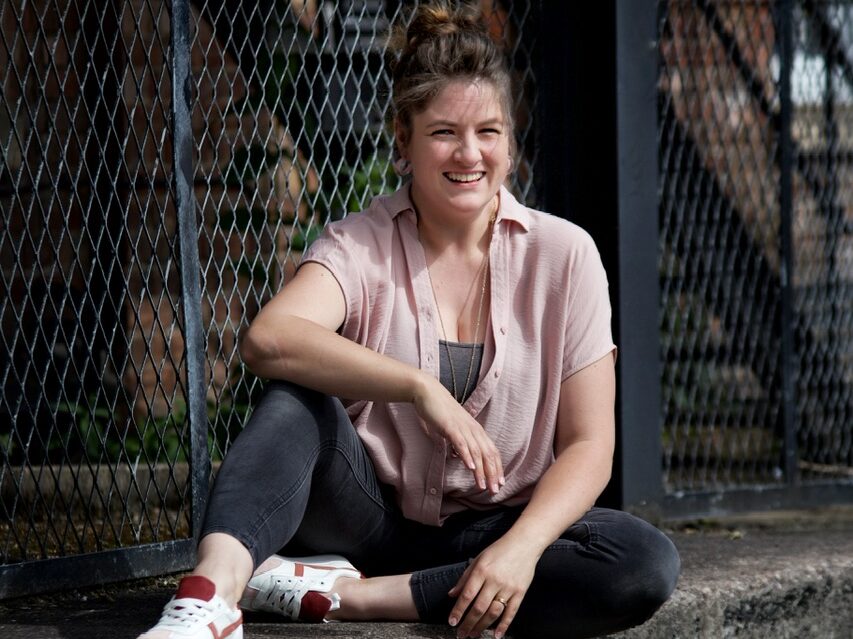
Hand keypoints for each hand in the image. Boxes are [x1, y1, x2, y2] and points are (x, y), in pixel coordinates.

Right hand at [412, 374, 503, 493]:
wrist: (428, 392)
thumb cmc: (439, 411)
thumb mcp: (452, 429)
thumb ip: (457, 442)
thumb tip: (457, 456)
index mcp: (475, 430)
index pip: (491, 451)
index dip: (496, 468)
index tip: (499, 483)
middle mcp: (473, 429)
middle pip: (487, 454)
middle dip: (492, 474)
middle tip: (494, 491)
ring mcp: (462, 428)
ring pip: (476, 452)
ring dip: (480, 471)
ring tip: (482, 486)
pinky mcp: (450, 426)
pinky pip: (461, 443)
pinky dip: (466, 456)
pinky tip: (469, 468)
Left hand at [447, 534, 538, 638]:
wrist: (524, 543)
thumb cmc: (499, 550)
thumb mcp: (478, 559)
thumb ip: (465, 577)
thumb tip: (452, 595)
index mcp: (482, 571)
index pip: (467, 595)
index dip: (458, 611)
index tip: (452, 622)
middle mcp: (494, 580)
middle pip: (479, 608)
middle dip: (468, 623)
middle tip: (461, 634)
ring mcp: (508, 587)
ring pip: (493, 612)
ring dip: (482, 626)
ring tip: (474, 635)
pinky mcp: (520, 592)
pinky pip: (511, 612)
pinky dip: (504, 625)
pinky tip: (497, 635)